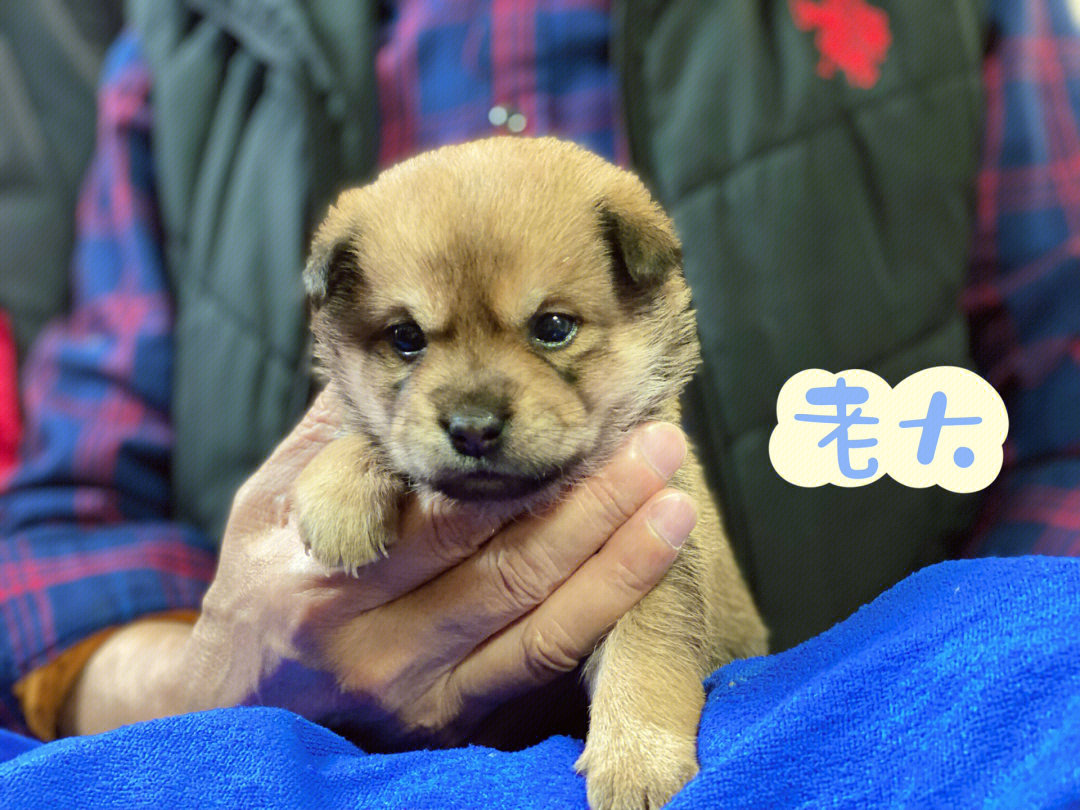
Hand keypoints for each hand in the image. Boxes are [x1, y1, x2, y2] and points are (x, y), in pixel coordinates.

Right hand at [61, 386, 694, 744]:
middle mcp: (368, 638)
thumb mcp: (270, 498)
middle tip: (659, 441)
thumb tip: (412, 352)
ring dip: (616, 557)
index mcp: (318, 570)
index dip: (510, 461)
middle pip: (500, 562)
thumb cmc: (261, 575)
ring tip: (676, 497)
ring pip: (534, 616)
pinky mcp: (451, 719)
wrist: (236, 698)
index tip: (569, 409)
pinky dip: (600, 612)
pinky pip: (540, 664)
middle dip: (589, 499)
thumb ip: (339, 433)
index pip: (432, 510)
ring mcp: (414, 688)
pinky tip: (649, 566)